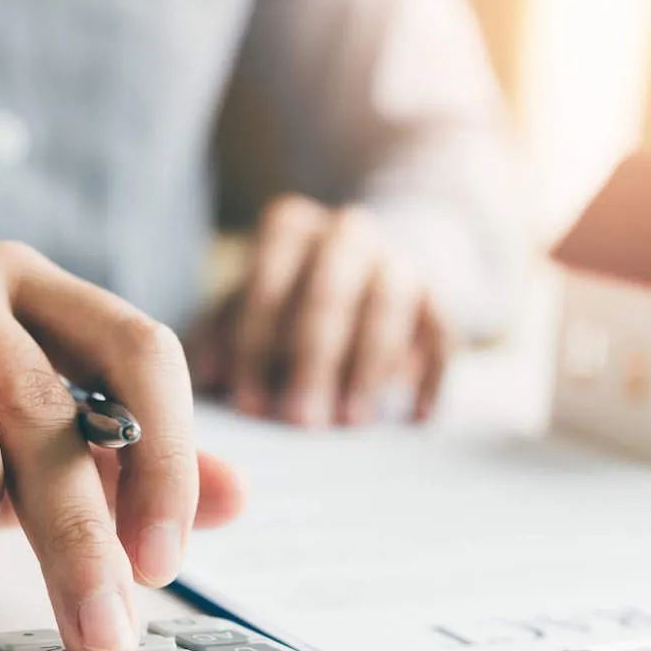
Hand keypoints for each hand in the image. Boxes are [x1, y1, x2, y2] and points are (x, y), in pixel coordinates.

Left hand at [188, 195, 450, 426]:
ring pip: (388, 308)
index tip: (250, 406)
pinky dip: (430, 376)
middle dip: (314, 362)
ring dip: (369, 368)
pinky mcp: (437, 296)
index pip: (267, 283)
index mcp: (290, 229)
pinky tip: (415, 418)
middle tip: (302, 421)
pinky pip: (441, 334)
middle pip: (329, 294)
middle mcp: (346, 234)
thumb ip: (222, 334)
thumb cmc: (289, 297)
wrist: (366, 263)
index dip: (255, 347)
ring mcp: (397, 261)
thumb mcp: (248, 304)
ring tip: (351, 422)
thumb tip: (208, 377)